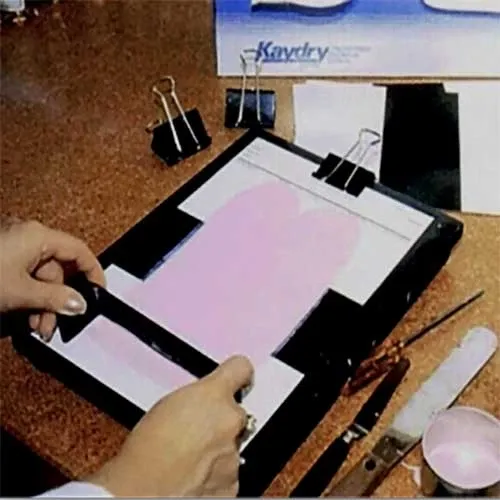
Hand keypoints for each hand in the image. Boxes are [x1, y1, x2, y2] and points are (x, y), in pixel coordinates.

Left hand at [0, 219, 104, 338]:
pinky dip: (28, 296)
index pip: (80, 251)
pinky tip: (23, 315)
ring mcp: (14, 246)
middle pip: (58, 269)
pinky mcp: (2, 258)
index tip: (99, 292)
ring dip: (42, 304)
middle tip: (52, 325)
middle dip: (57, 301)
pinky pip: (26, 276)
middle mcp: (28, 237)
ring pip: (41, 276)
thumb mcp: (20, 292)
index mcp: (38, 236)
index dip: (93, 272)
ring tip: (35, 326)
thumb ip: (56, 298)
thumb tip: (80, 303)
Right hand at [88, 355, 253, 496]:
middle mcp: (230, 421)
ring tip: (188, 456)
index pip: (241, 368)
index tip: (238, 376)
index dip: (238, 373)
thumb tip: (200, 402)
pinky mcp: (232, 484)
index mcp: (213, 395)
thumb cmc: (145, 454)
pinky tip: (194, 474)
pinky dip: (215, 474)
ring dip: (217, 448)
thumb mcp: (165, 406)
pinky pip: (228, 472)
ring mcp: (233, 454)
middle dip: (221, 420)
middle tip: (196, 430)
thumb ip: (195, 398)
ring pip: (232, 444)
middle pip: (236, 412)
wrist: (143, 494)